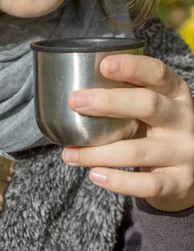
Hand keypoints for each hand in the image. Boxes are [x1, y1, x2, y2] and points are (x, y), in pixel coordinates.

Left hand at [61, 54, 193, 211]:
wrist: (189, 171)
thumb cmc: (156, 129)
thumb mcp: (151, 107)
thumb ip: (124, 96)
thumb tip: (74, 93)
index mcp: (175, 93)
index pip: (157, 73)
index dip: (132, 67)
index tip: (104, 65)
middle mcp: (183, 119)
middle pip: (148, 105)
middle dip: (108, 102)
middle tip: (75, 102)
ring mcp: (184, 152)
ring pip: (137, 150)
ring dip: (98, 153)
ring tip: (69, 154)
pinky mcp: (179, 181)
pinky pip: (147, 185)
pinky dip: (118, 181)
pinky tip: (95, 175)